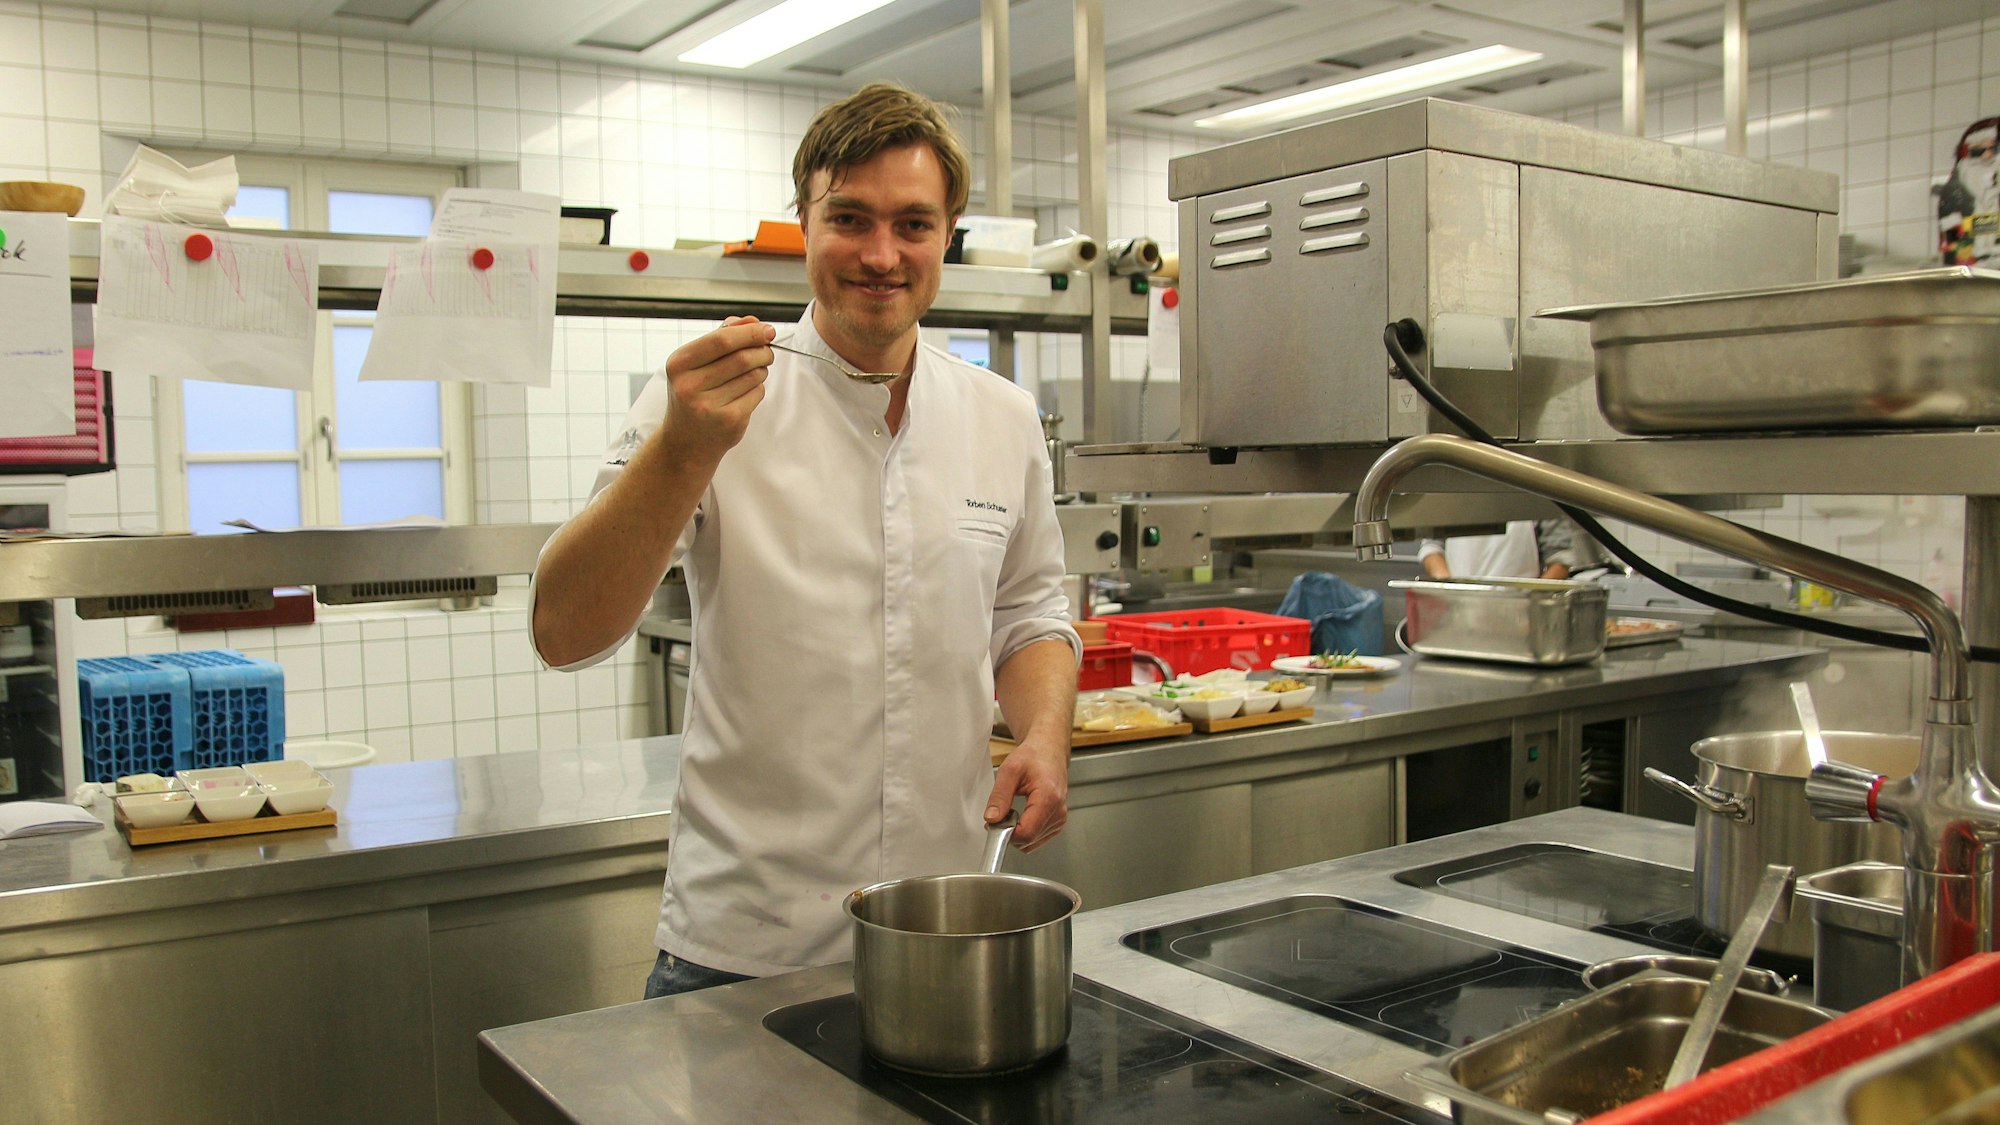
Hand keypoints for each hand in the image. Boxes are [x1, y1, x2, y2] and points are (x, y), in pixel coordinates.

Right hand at [661, 316, 775, 460]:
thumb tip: (752, 321)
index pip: (722, 339)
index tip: (767, 330)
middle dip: (762, 351)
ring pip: (754, 375)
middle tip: (767, 351)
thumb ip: (721, 337)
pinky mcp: (729, 421)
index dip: (750, 332)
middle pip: (742, 357)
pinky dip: (758, 388)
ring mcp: (709, 406)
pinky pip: (757, 393)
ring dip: (761, 370)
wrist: (686, 442)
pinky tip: (745, 393)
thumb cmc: (693, 395)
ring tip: (753, 373)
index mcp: (679, 364)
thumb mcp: (695, 364)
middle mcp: (690, 385)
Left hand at [986, 732, 1068, 852]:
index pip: (1026, 833)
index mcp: (1048, 797)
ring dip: (1017, 833)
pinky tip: (1023, 815)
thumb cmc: (1033, 756)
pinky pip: (1037, 839)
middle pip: (1028, 840)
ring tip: (1014, 811)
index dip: (1006, 832)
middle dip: (1010, 832)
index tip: (995, 822)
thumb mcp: (1009, 770)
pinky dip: (1026, 832)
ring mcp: (1060, 819)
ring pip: (1031, 843)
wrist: (1049, 751)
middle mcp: (1058, 811)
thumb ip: (999, 796)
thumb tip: (992, 819)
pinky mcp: (1058, 823)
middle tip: (1002, 812)